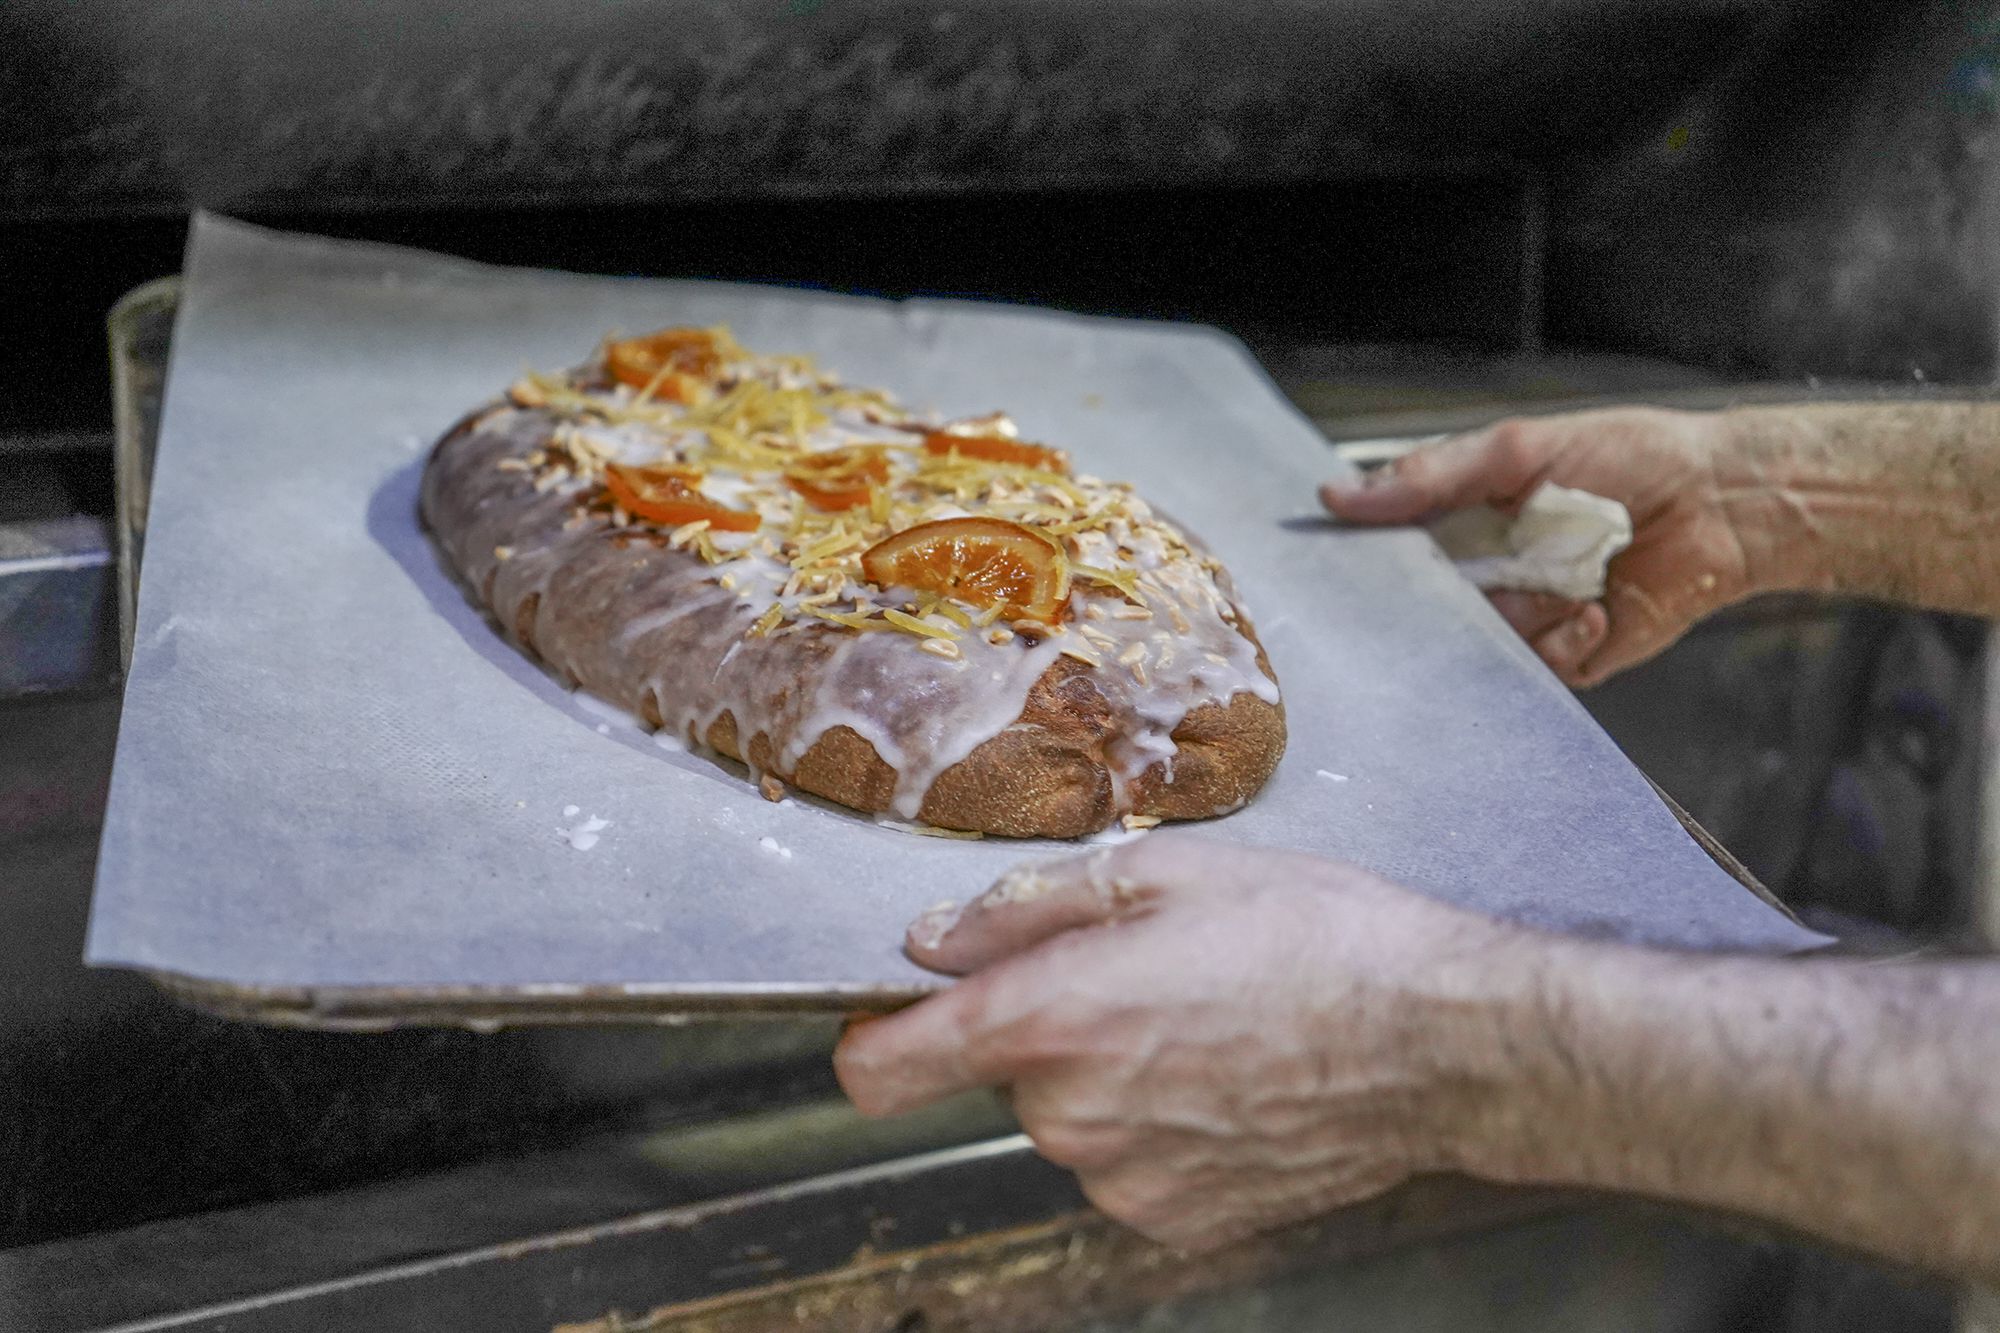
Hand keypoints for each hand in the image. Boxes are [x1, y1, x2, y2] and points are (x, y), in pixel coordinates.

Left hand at [834, 834, 1527, 1252]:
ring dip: (1107, 1076)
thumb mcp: (1167, 871)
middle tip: (1141, 977)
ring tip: (1204, 1023)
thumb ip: (1026, 907)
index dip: (877, 1038)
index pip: (883, 1069)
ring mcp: (1124, 1180)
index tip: (898, 1016)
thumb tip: (936, 939)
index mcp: (1053, 1018)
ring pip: (1068, 1118)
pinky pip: (1127, 1162)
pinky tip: (1228, 1078)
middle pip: (1000, 1074)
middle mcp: (1072, 1115)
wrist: (1441, 1040)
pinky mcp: (1177, 1217)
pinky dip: (1157, 1125)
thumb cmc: (1319, 939)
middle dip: (1047, 1028)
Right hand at [1320, 409, 1766, 686]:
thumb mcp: (1517, 450)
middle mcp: (1488, 575)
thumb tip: (1341, 494)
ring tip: (1566, 574)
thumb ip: (1430, 475)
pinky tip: (1595, 606)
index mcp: (1465, 522)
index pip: (1390, 553)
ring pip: (1478, 644)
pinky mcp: (1567, 657)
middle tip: (1468, 576)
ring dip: (1520, 611)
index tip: (1348, 563)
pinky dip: (1564, 638)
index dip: (1366, 563)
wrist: (1723, 500)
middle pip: (1425, 611)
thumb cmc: (1631, 457)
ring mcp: (1526, 618)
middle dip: (1438, 603)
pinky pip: (1535, 670)